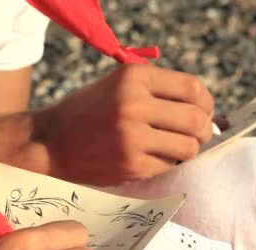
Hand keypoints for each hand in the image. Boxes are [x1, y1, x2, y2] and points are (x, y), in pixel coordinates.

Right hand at [39, 64, 214, 184]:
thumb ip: (156, 90)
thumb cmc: (86, 113)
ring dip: (186, 150)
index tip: (203, 112)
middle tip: (195, 135)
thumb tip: (207, 110)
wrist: (49, 143)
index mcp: (132, 77)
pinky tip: (151, 159)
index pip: (193, 87)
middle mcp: (133, 103)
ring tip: (173, 149)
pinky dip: (166, 164)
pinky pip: (168, 166)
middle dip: (203, 130)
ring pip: (188, 147)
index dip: (206, 102)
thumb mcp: (116, 85)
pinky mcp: (130, 165)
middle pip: (196, 119)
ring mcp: (131, 136)